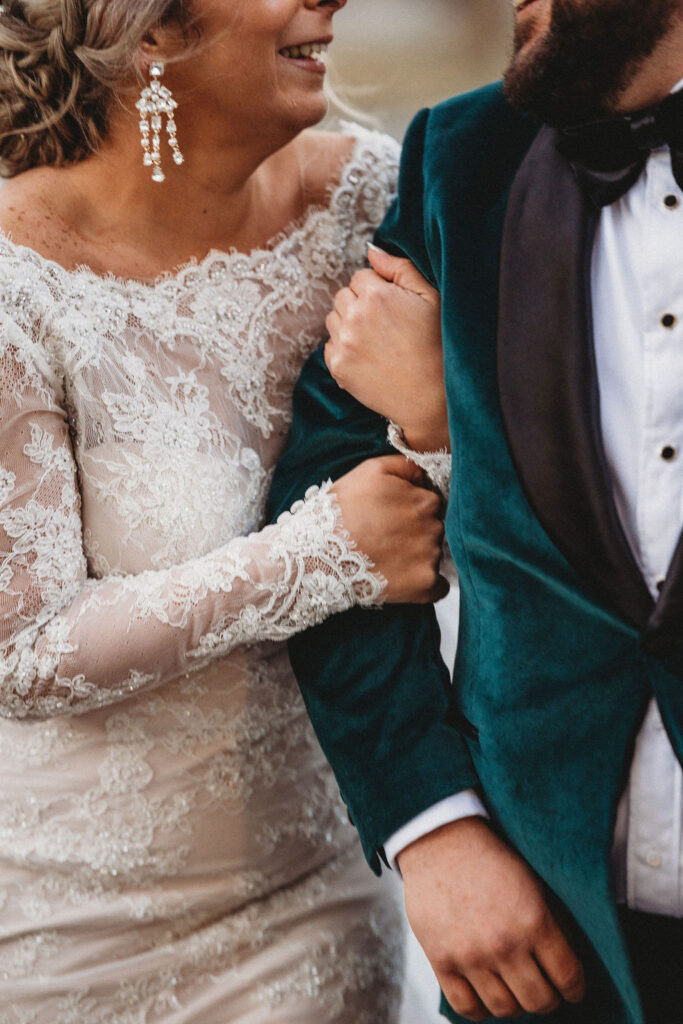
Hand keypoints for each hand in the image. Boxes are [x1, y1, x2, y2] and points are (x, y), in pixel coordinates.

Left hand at [325, 245, 448, 451]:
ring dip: (349, 325)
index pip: (360, 277)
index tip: (395, 308)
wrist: (432, 397)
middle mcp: (354, 317)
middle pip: (343, 296)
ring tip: (377, 342)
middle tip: (386, 326)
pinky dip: (344, 349)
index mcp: (375, 295)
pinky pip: (330, 346)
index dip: (379, 290)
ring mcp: (343, 344)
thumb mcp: (430, 297)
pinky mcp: (338, 368)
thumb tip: (371, 250)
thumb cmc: (438, 344)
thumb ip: (399, 268)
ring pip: (334, 320)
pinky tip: (369, 358)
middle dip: (360, 305)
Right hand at [332, 455, 447, 603]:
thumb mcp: (371, 471)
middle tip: (386, 538)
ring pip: (434, 556)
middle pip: (435, 530)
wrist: (319, 554)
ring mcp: (431, 558)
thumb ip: (406, 465)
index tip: (391, 518)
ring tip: (387, 558)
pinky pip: (438, 587)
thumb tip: (426, 475)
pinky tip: (401, 579)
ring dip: (418, 557)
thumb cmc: (342, 511)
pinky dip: (425, 584)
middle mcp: (434, 528)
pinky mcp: (424, 585)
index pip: (431, 504)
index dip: (410, 510)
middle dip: (417, 533)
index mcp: (426, 501)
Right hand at [399, 818, 585, 1020]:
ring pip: (505, 1008)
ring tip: (514, 992)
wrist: (440, 839)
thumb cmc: (487, 857)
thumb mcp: (531, 882)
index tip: (572, 989)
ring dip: (515, 1005)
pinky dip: (480, 1009)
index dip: (575, 988)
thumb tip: (562, 964)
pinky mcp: (441, 960)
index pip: (568, 977)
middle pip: (539, 1001)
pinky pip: (466, 1006)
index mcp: (534, 920)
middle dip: (547, 1000)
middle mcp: (505, 944)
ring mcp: (471, 956)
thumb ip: (546, 924)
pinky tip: (485, 996)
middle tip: (544, 991)